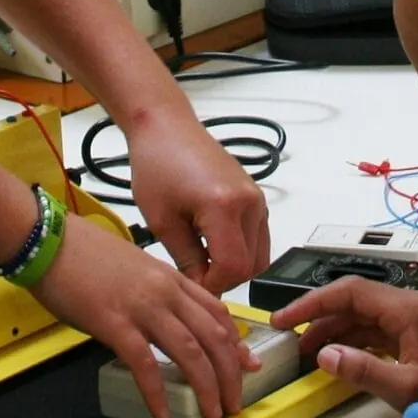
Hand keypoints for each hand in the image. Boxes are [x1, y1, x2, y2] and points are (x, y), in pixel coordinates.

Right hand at [28, 214, 254, 417]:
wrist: (47, 240)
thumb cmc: (82, 253)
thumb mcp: (132, 266)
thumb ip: (154, 290)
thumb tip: (165, 317)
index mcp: (169, 277)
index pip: (217, 312)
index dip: (236, 344)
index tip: (245, 366)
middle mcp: (164, 291)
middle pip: (213, 336)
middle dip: (230, 374)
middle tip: (234, 402)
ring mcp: (141, 306)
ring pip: (190, 351)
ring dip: (206, 386)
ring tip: (212, 412)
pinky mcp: (114, 322)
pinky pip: (144, 363)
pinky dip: (157, 392)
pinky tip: (162, 412)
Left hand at [118, 101, 270, 289]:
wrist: (166, 128)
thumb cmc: (157, 163)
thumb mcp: (162, 221)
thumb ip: (186, 260)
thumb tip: (201, 288)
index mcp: (225, 207)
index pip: (234, 268)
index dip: (213, 285)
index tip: (193, 286)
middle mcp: (249, 202)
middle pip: (252, 266)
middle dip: (224, 278)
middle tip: (194, 274)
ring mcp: (256, 199)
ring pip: (260, 255)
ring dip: (235, 266)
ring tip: (202, 258)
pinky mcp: (255, 197)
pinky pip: (258, 237)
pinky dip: (241, 249)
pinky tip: (212, 244)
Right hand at [270, 275, 417, 411]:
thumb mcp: (405, 388)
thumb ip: (363, 371)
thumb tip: (324, 354)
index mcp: (409, 310)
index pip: (351, 292)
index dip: (313, 303)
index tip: (286, 318)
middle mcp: (410, 306)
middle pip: (353, 299)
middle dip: (318, 314)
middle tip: (286, 332)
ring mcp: (412, 319)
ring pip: (361, 314)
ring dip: (332, 328)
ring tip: (305, 349)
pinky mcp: (412, 334)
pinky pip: (372, 328)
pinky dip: (349, 338)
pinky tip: (333, 354)